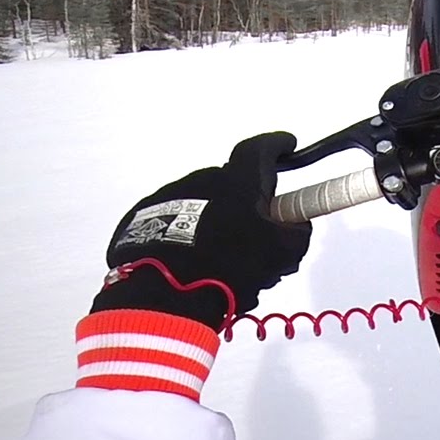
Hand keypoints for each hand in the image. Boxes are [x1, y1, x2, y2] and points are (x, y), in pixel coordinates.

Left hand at [90, 132, 311, 329]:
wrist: (166, 292)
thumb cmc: (231, 265)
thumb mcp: (283, 253)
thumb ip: (298, 232)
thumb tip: (296, 224)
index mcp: (239, 179)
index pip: (262, 148)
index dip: (277, 146)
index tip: (288, 149)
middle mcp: (202, 178)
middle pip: (232, 183)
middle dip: (245, 203)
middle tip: (254, 237)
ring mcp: (168, 196)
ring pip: (201, 205)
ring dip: (214, 223)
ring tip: (218, 261)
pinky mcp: (142, 218)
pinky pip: (172, 222)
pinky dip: (185, 236)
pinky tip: (189, 264)